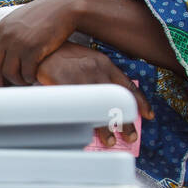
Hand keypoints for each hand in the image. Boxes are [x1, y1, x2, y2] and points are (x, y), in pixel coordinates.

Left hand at [0, 0, 78, 86]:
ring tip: (23, 82)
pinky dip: (29, 79)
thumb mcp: (19, 19)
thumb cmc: (43, 15)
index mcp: (0, 29)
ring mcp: (19, 43)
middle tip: (2, 90)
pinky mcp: (34, 49)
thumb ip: (7, 33)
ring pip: (9, 73)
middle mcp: (6, 36)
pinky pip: (26, 73)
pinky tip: (34, 78)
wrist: (64, 7)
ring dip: (16, 82)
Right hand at [35, 43, 153, 144]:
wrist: (39, 47)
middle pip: (117, 100)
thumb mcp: (85, 59)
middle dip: (126, 121)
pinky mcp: (65, 84)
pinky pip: (78, 107)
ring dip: (106, 126)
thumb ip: (97, 75)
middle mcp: (96, 70)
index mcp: (104, 64)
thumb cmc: (60, 55)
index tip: (147, 115)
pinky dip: (84, 122)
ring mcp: (81, 77)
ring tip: (109, 140)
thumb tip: (105, 97)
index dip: (140, 102)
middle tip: (130, 136)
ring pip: (99, 107)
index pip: (127, 85)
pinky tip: (86, 131)